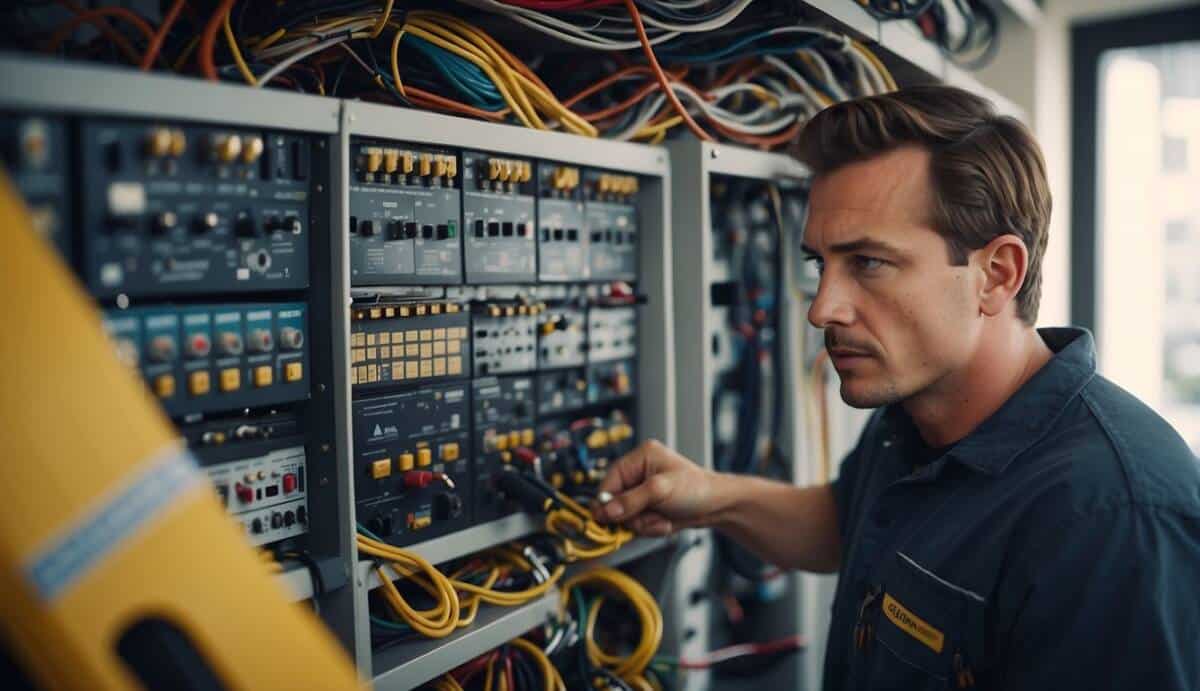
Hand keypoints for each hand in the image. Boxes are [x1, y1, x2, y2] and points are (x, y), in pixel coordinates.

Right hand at [592, 440, 717, 536]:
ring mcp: (642, 493)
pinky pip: (636, 524)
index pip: (608, 481)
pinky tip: (665, 522)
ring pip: (625, 517)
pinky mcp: (648, 508)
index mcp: (640, 458)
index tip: (605, 518)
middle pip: (614, 502)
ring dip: (643, 524)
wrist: (718, 506)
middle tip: (649, 517)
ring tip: (663, 519)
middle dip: (632, 516)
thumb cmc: (696, 488)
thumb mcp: (661, 490)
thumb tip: (606, 511)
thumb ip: (632, 500)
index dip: (605, 501)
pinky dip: (650, 528)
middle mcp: (638, 474)